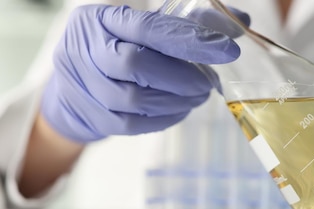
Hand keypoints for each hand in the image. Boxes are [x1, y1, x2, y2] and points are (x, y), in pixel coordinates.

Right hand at [41, 4, 247, 142]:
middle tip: (207, 81)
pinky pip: (133, 124)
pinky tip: (180, 109)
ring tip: (197, 95)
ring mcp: (85, 86)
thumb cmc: (118, 47)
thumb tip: (241, 22)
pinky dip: (165, 118)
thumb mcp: (145, 26)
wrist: (72, 86)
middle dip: (181, 76)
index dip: (189, 39)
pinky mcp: (94, 116)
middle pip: (135, 64)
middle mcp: (86, 49)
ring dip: (176, 100)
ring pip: (135, 99)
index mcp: (101, 19)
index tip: (226, 48)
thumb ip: (191, 21)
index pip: (148, 27)